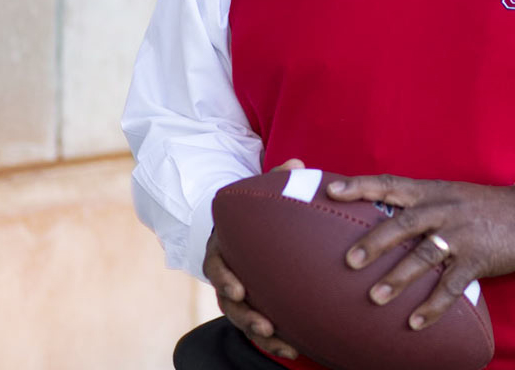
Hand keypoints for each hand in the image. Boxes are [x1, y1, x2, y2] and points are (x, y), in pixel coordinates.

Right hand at [203, 158, 305, 360]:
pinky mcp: (252, 305)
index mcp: (221, 248)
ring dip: (262, 334)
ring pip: (243, 320)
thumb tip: (297, 165)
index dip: (225, 278)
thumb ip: (278, 179)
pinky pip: (260, 327)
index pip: (217, 265)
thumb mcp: (258, 192)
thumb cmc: (252, 210)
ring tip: (285, 344)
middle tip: (265, 325)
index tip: (237, 288)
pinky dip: (275, 339)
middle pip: (228, 302)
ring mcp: (236, 294)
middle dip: (246, 316)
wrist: (241, 229)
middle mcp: (225, 275)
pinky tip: (296, 349)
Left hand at [326, 174, 514, 330]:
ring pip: (424, 256)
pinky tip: (415, 322)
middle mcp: (442, 210)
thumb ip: (417, 204)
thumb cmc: (480, 206)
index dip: (359, 186)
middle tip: (349, 261)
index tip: (331, 191)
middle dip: (374, 242)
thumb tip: (376, 218)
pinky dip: (433, 305)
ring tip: (375, 297)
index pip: (389, 184)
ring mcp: (460, 234)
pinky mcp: (477, 258)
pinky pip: (452, 285)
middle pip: (403, 224)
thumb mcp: (448, 194)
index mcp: (430, 191)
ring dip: (398, 278)